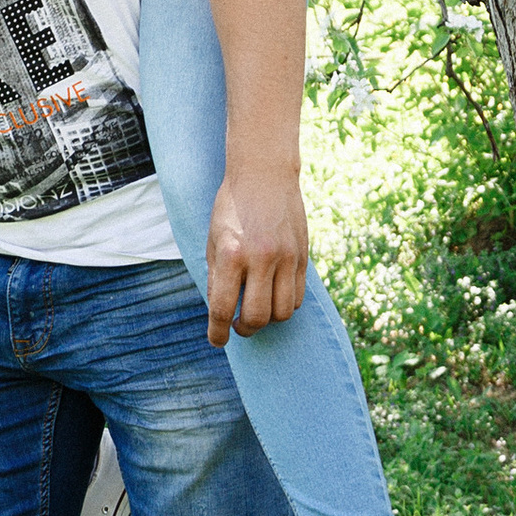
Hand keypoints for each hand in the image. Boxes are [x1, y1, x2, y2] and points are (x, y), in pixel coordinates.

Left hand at [203, 161, 309, 344]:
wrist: (264, 174)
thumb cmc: (231, 207)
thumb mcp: (213, 240)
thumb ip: (216, 276)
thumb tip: (220, 311)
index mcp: (231, 254)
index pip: (222, 308)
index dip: (217, 333)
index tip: (217, 341)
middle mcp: (260, 258)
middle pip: (256, 317)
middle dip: (244, 329)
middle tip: (237, 325)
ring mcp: (286, 258)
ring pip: (282, 313)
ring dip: (267, 320)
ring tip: (256, 311)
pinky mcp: (302, 256)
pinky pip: (297, 297)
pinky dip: (284, 305)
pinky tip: (273, 296)